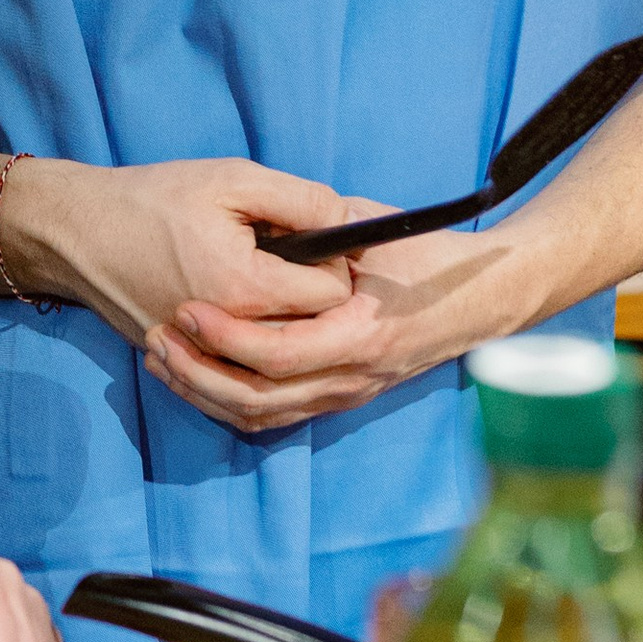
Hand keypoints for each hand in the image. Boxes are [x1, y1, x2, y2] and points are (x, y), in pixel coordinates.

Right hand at [4, 151, 363, 340]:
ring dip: (280, 322)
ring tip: (257, 281)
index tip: (311, 243)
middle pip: (309, 332)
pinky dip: (246, 344)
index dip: (333, 265)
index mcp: (248, 289)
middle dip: (309, 297)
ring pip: (275, 356)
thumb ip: (302, 200)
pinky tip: (232, 307)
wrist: (78, 233)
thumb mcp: (233, 180)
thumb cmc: (154, 200)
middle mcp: (230, 337)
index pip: (333, 297)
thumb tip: (349, 223)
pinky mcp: (184, 364)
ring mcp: (204, 358)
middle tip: (283, 259)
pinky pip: (238, 369)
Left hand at [145, 217, 536, 432]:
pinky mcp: (340, 397)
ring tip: (164, 359)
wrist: (483, 298)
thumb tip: (262, 225)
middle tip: (158, 339)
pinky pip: (276, 415)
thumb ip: (322, 230)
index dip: (224, 337)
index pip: (277, 354)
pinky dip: (229, 402)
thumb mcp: (377, 231)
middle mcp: (353, 377)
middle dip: (198, 374)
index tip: (185, 309)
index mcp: (362, 336)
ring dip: (205, 393)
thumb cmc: (430, 257)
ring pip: (261, 416)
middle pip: (257, 399)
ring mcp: (347, 393)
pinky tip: (197, 375)